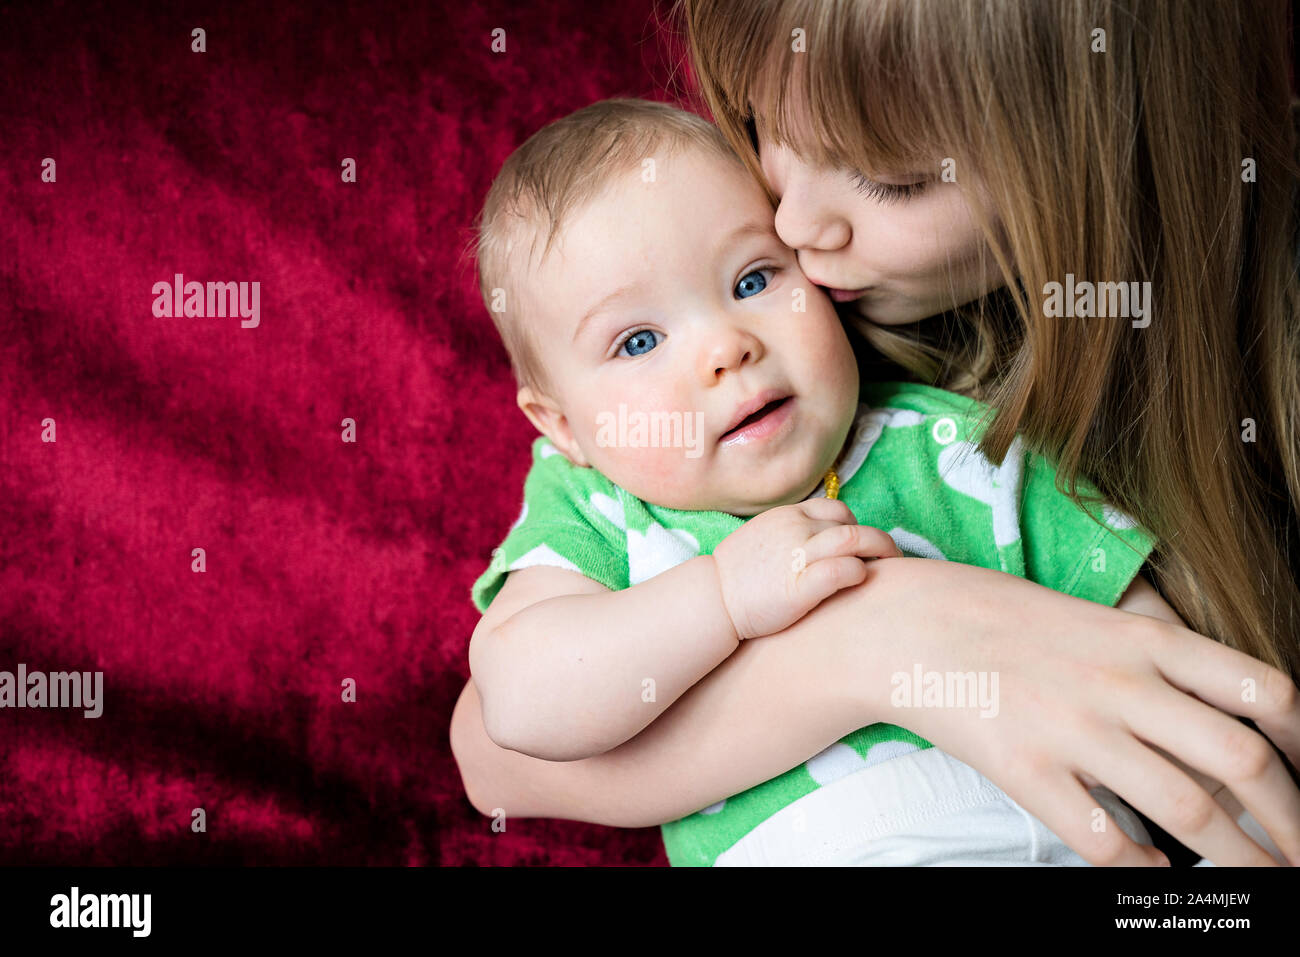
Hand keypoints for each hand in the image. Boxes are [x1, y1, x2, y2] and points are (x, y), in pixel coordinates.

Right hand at [712, 498, 900, 640]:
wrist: (712, 600)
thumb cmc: (736, 577)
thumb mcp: (760, 538)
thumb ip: (788, 533)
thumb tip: (814, 540)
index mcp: (786, 516)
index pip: (836, 509)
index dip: (856, 525)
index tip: (861, 545)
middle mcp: (795, 529)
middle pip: (851, 524)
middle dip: (879, 540)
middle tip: (893, 558)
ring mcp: (798, 555)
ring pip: (854, 540)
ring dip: (881, 552)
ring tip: (892, 569)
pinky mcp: (801, 585)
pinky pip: (843, 570)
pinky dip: (859, 572)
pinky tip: (861, 582)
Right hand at [845, 558, 1299, 865]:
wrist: (903, 624)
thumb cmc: (997, 615)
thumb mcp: (1090, 619)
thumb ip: (1154, 662)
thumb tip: (1218, 718)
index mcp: (1142, 639)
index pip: (1261, 692)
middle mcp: (1120, 684)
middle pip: (1241, 763)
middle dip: (1294, 821)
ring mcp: (1073, 730)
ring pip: (1188, 810)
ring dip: (1241, 860)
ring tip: (1262, 880)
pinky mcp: (1026, 770)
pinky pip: (1104, 838)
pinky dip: (1143, 866)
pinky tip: (1156, 870)